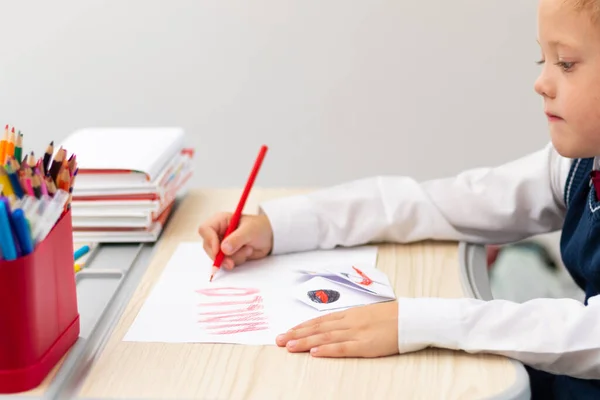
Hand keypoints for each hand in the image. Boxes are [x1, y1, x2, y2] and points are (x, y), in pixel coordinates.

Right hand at [198, 212, 273, 268]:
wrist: (270, 237)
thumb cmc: (259, 227)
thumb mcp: (249, 230)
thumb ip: (236, 239)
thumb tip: (223, 249)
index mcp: (220, 221)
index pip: (205, 229)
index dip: (210, 241)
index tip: (219, 251)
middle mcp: (218, 233)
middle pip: (208, 247)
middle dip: (220, 256)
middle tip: (231, 263)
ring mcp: (222, 245)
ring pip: (218, 258)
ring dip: (234, 258)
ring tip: (248, 249)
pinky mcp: (228, 255)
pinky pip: (226, 263)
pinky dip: (237, 261)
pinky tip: (247, 253)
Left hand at [276, 301, 398, 357]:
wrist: (412, 318)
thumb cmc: (393, 316)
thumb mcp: (368, 314)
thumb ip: (351, 319)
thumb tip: (335, 325)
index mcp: (350, 314)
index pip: (320, 320)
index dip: (302, 326)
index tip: (287, 331)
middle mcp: (349, 322)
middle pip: (317, 328)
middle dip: (296, 334)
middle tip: (279, 340)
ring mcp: (356, 333)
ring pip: (325, 337)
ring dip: (305, 342)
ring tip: (289, 346)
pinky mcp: (366, 344)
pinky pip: (343, 347)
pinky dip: (327, 350)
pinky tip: (315, 352)